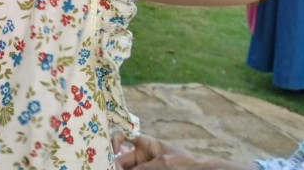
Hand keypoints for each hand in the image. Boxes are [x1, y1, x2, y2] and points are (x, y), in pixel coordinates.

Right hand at [112, 132, 242, 169]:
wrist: (197, 169)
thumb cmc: (183, 160)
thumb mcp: (164, 162)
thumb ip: (145, 167)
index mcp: (143, 142)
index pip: (122, 136)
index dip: (114, 141)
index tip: (111, 151)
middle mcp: (139, 154)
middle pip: (120, 159)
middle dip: (113, 164)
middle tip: (106, 168)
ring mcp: (142, 166)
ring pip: (125, 168)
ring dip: (119, 169)